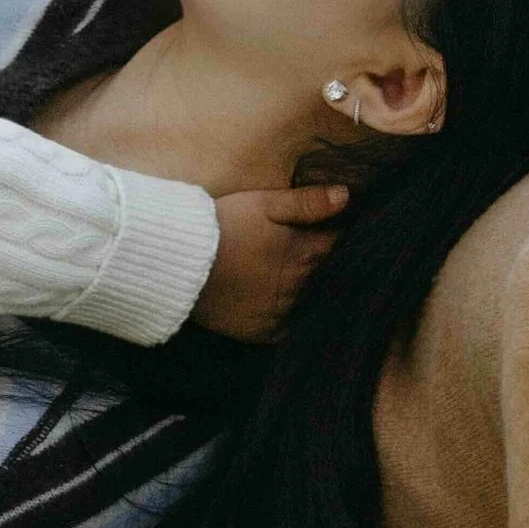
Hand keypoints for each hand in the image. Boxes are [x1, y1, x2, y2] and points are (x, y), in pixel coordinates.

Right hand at [193, 181, 349, 340]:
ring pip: (313, 304)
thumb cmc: (224, 224)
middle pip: (329, 278)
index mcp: (304, 253)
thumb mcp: (265, 203)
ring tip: (311, 283)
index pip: (339, 247)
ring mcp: (281, 312)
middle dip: (335, 268)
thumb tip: (347, 196)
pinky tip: (293, 309)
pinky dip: (296, 320)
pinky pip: (291, 330)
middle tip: (334, 259)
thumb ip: (307, 202)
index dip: (343, 239)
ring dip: (317, 294)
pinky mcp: (262, 331)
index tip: (345, 233)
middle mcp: (298, 287)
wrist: (181, 262)